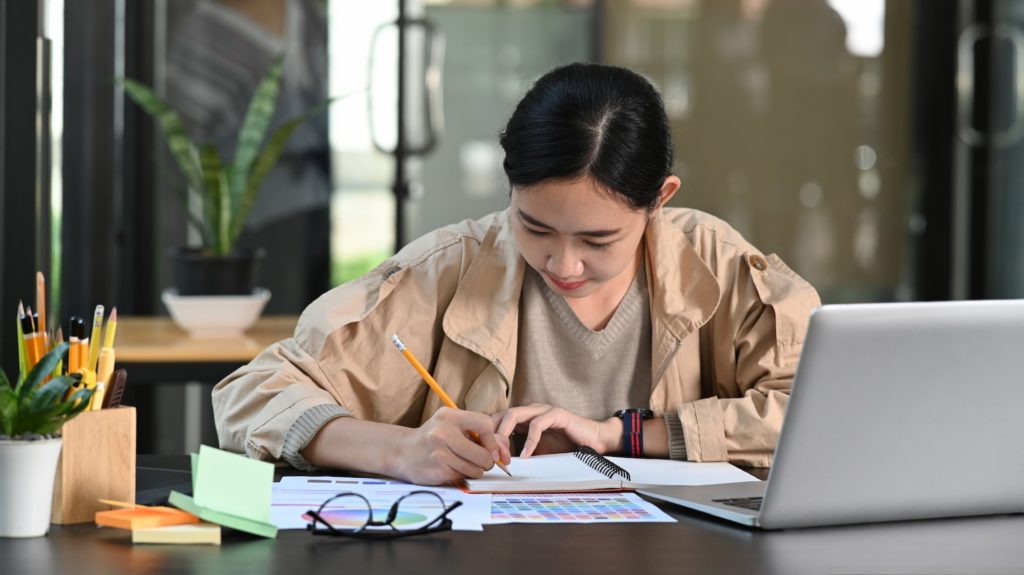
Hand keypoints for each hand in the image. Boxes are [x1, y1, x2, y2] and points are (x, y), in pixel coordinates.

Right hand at [390, 407, 510, 485]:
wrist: (402, 452)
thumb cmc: (433, 439)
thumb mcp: (451, 426)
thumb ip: (477, 433)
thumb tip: (504, 451)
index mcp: (449, 416)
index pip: (486, 424)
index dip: (492, 440)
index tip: (490, 448)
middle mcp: (443, 432)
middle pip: (483, 453)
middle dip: (487, 462)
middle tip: (481, 462)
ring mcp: (439, 452)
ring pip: (475, 469)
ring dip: (474, 471)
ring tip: (463, 464)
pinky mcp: (437, 469)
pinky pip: (463, 477)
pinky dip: (462, 476)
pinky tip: (451, 469)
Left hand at [492, 404, 620, 457]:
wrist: (593, 441)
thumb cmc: (565, 445)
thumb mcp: (537, 452)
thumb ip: (519, 453)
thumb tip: (498, 465)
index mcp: (524, 417)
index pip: (497, 419)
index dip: (487, 434)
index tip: (481, 453)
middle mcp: (531, 410)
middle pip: (501, 414)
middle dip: (491, 434)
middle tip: (488, 455)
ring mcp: (543, 410)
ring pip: (514, 415)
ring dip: (504, 435)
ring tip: (502, 455)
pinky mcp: (557, 414)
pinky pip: (537, 424)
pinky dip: (529, 440)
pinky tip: (525, 455)